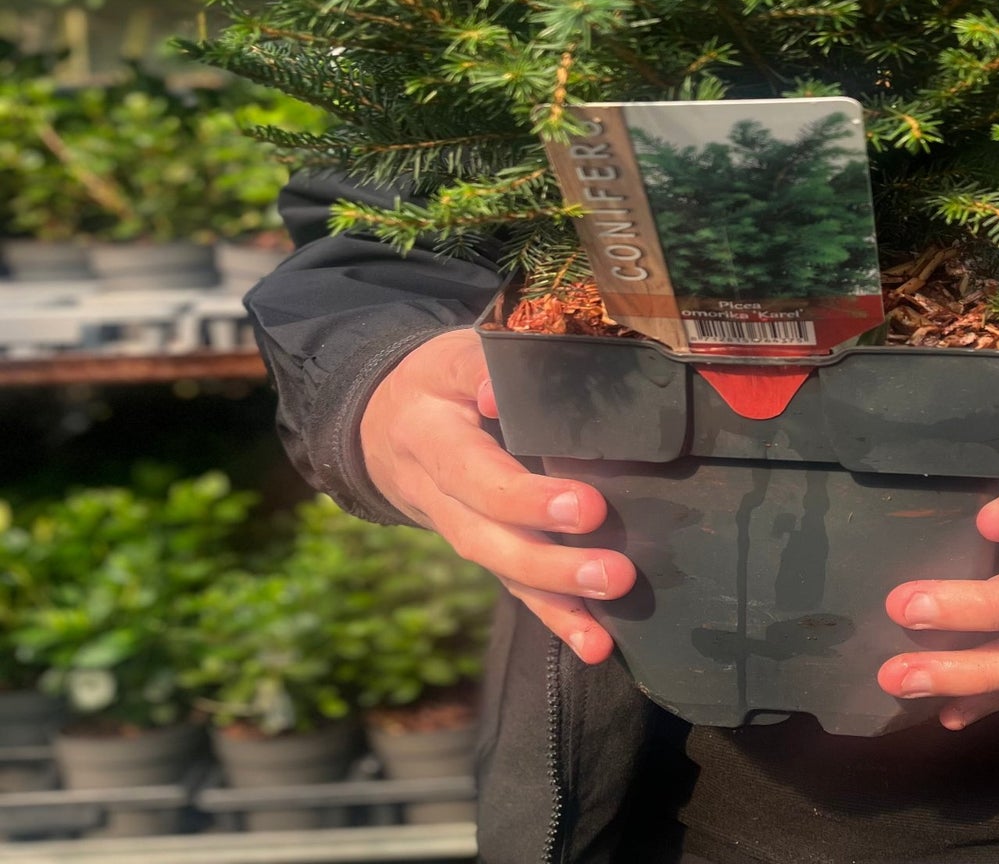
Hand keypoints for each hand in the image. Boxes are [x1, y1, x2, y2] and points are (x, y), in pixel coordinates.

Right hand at [360, 327, 634, 663]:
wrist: (384, 423)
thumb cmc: (437, 381)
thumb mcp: (451, 357)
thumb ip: (480, 366)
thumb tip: (502, 391)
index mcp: (430, 437)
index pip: (473, 472)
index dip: (525, 497)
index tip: (586, 506)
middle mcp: (437, 492)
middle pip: (487, 536)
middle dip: (549, 561)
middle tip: (613, 571)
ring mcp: (455, 527)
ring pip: (499, 569)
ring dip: (556, 596)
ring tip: (608, 615)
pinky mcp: (481, 548)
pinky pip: (512, 589)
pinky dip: (555, 618)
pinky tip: (594, 643)